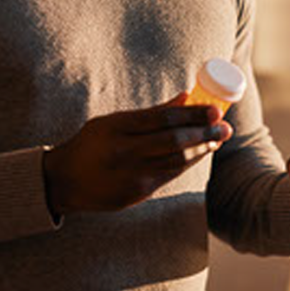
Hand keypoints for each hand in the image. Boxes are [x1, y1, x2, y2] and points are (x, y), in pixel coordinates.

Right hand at [43, 94, 231, 216]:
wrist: (64, 181)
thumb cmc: (91, 145)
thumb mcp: (112, 122)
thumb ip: (149, 113)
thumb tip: (185, 97)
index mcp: (117, 127)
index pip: (163, 118)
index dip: (192, 114)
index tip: (214, 110)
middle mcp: (124, 152)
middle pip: (174, 141)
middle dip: (205, 133)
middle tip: (225, 126)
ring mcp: (131, 175)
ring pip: (176, 161)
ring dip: (201, 149)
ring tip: (217, 138)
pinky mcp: (137, 193)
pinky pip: (170, 175)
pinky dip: (187, 163)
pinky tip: (199, 153)